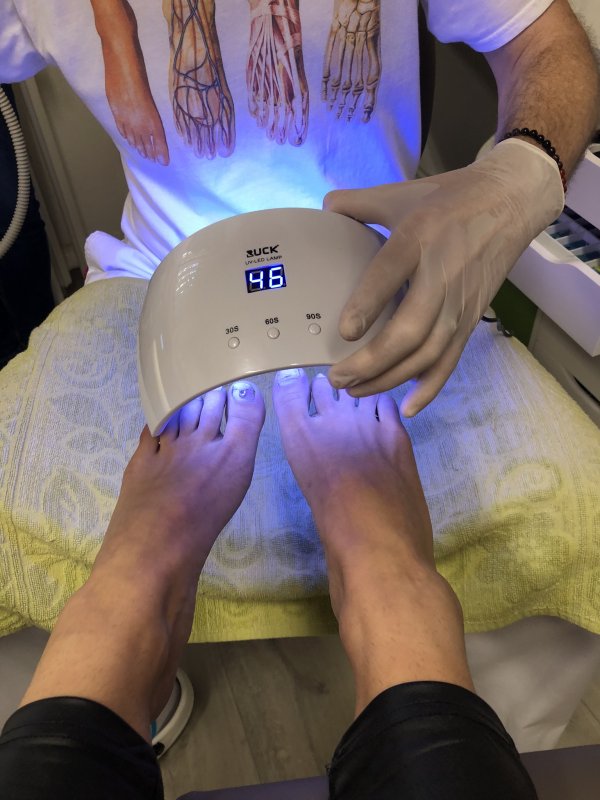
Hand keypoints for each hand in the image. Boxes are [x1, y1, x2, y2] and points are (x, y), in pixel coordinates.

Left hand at [324, 139, 563, 415]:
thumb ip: (359, 203)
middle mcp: (440, 276)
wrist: (511, 201)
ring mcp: (458, 303)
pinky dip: (431, 387)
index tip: (344, 331)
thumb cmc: (451, 197)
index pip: (390, 274)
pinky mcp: (470, 319)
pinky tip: (408, 407)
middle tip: (337, 376)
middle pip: (409, 331)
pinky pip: (451, 360)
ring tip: (355, 390)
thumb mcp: (402, 193)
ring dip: (390, 379)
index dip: (368, 305)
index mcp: (417, 238)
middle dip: (371, 362)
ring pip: (427, 354)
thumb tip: (324, 209)